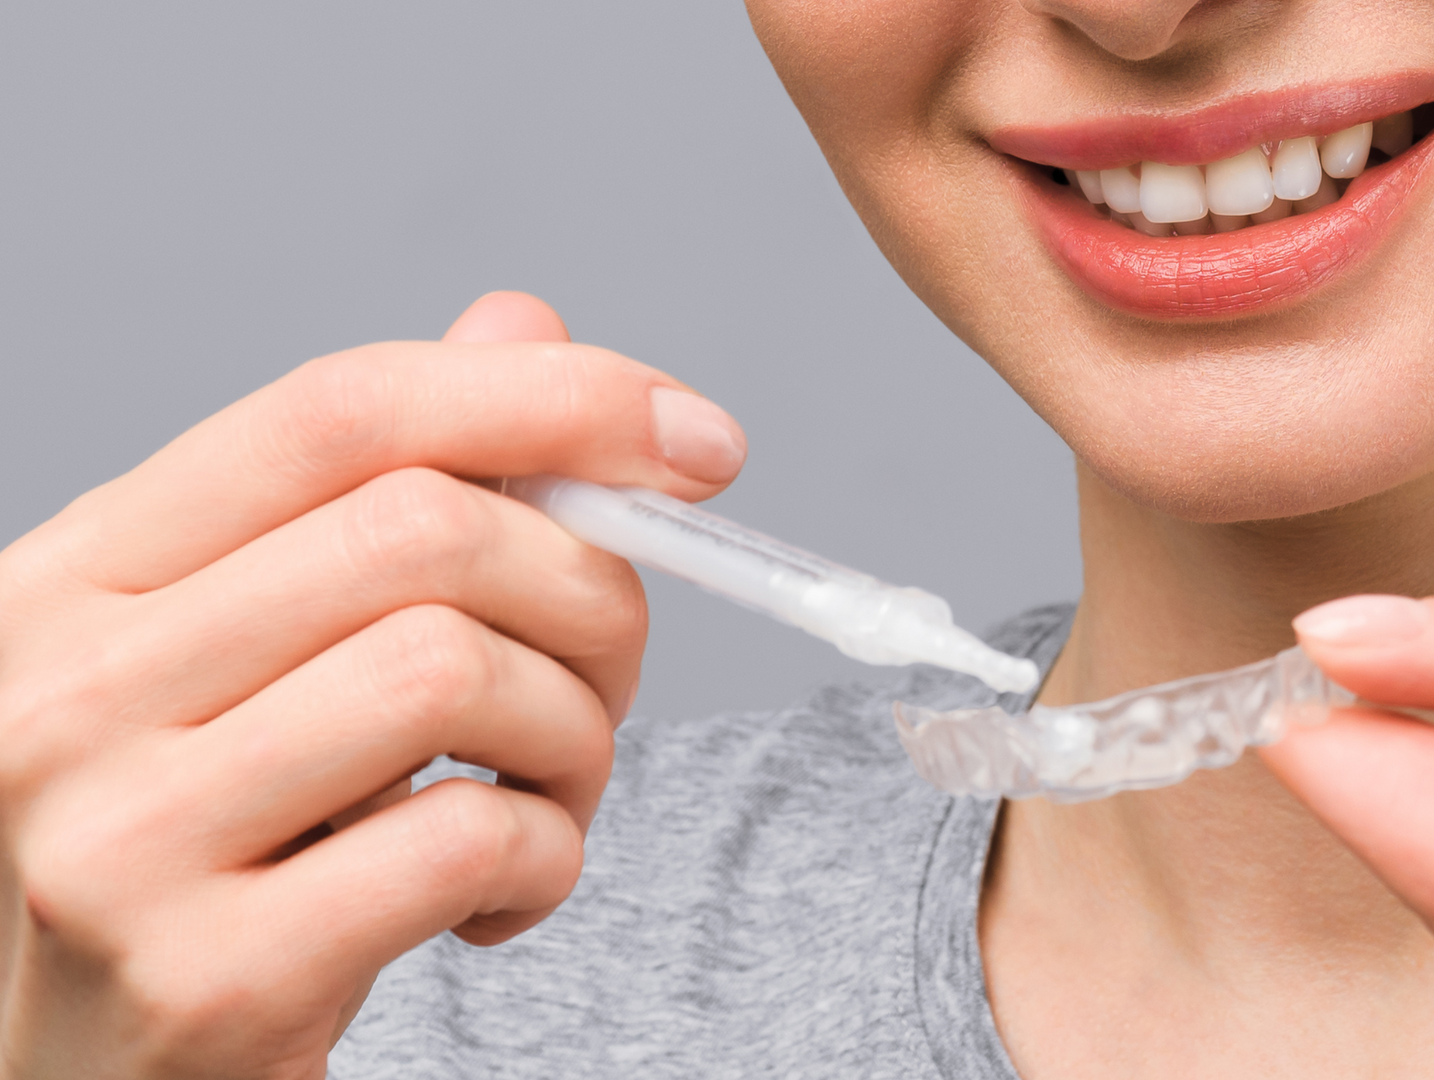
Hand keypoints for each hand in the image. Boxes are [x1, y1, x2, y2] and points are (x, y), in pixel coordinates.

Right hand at [0, 293, 745, 1077]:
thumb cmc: (192, 854)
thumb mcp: (245, 658)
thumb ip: (375, 494)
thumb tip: (526, 328)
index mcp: (73, 576)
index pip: (336, 410)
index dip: (545, 398)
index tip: (694, 440)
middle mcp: (60, 687)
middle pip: (424, 529)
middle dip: (590, 591)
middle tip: (610, 671)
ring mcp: (115, 836)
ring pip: (456, 671)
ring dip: (577, 733)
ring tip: (549, 792)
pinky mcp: (206, 976)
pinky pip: (468, 840)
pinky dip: (550, 857)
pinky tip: (504, 891)